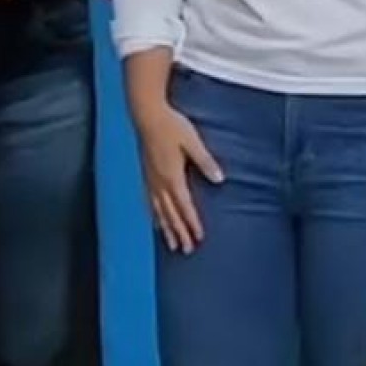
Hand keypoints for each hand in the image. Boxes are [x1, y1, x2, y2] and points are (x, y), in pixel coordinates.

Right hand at [137, 105, 224, 253]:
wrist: (147, 115)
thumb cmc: (171, 126)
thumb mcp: (193, 142)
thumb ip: (205, 161)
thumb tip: (219, 179)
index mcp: (172, 176)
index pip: (184, 206)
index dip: (192, 223)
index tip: (198, 238)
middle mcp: (159, 182)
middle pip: (171, 214)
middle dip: (179, 233)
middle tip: (186, 250)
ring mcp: (150, 179)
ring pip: (158, 211)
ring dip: (166, 228)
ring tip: (171, 244)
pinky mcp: (146, 174)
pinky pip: (149, 201)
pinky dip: (154, 215)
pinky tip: (155, 221)